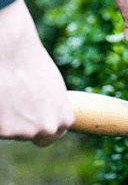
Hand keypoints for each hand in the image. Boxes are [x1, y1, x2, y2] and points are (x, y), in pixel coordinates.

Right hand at [0, 0, 74, 146]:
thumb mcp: (53, 89)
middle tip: (14, 102)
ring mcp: (26, 131)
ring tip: (6, 93)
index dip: (40, 127)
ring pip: (11, 131)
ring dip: (6, 118)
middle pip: (30, 135)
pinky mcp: (4, 130)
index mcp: (64, 119)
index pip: (53, 134)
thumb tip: (46, 114)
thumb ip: (52, 107)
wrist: (12, 50)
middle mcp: (48, 128)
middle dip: (21, 123)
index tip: (33, 120)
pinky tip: (0, 97)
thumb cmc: (32, 64)